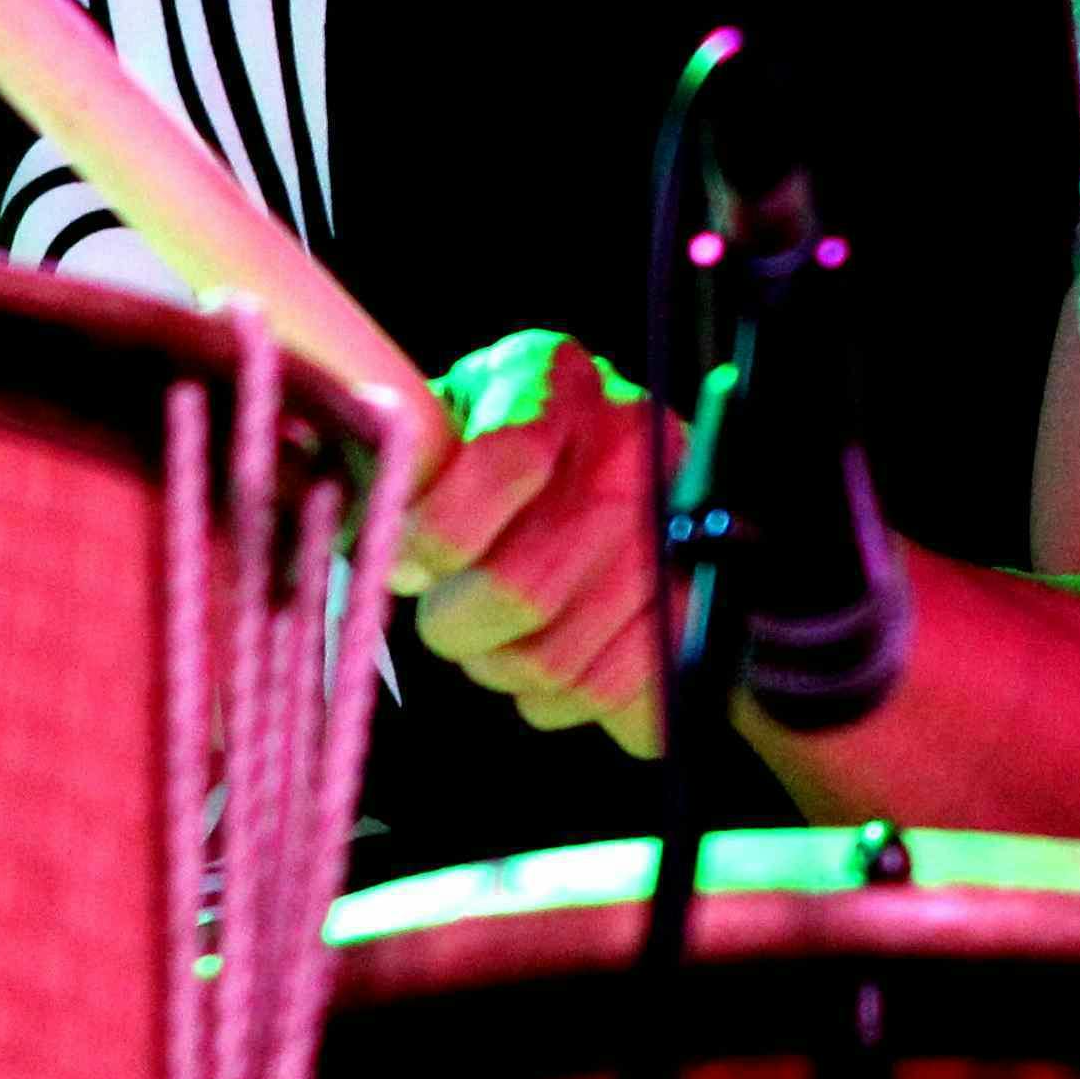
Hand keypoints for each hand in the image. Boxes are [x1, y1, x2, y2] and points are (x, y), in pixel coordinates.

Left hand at [396, 328, 674, 755]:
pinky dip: (560, 700)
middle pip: (521, 589)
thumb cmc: (489, 454)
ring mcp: (673, 529)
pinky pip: (609, 695)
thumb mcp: (442, 419)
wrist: (607, 477)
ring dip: (504, 668)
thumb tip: (381, 538)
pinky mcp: (698, 608)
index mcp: (552, 378)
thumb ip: (408, 463)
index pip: (510, 463)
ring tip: (500, 635)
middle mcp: (630, 445)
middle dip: (458, 624)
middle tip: (450, 613)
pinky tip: (552, 659)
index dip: (440, 533)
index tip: (411, 560)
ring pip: (554, 660)